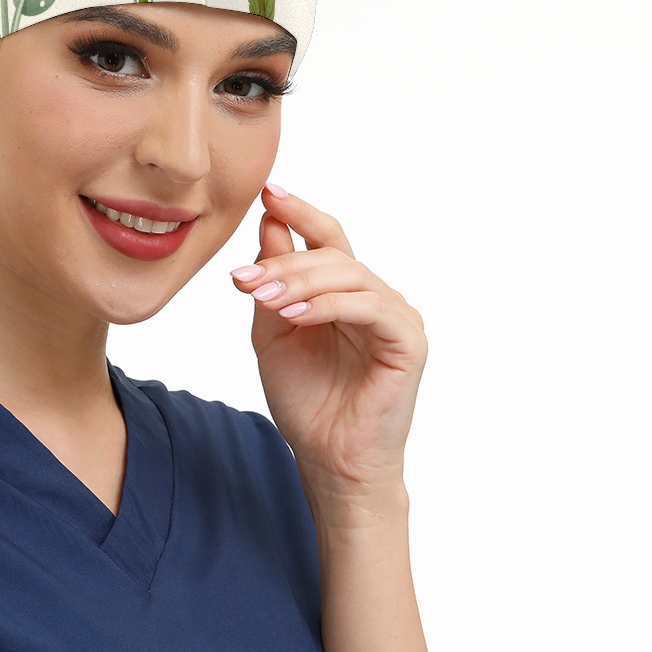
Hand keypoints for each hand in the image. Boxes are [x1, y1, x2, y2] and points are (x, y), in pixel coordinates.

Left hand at [229, 184, 427, 508]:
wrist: (329, 460)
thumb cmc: (306, 400)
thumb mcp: (274, 331)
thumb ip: (273, 281)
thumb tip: (268, 223)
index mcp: (344, 292)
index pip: (326, 237)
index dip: (299, 211)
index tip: (267, 191)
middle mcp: (375, 297)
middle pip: (332, 254)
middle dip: (283, 260)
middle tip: (243, 279)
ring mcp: (396, 317)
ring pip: (348, 275)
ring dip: (299, 281)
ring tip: (262, 297)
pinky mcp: (408, 342)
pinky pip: (368, 308)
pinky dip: (327, 306)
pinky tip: (294, 316)